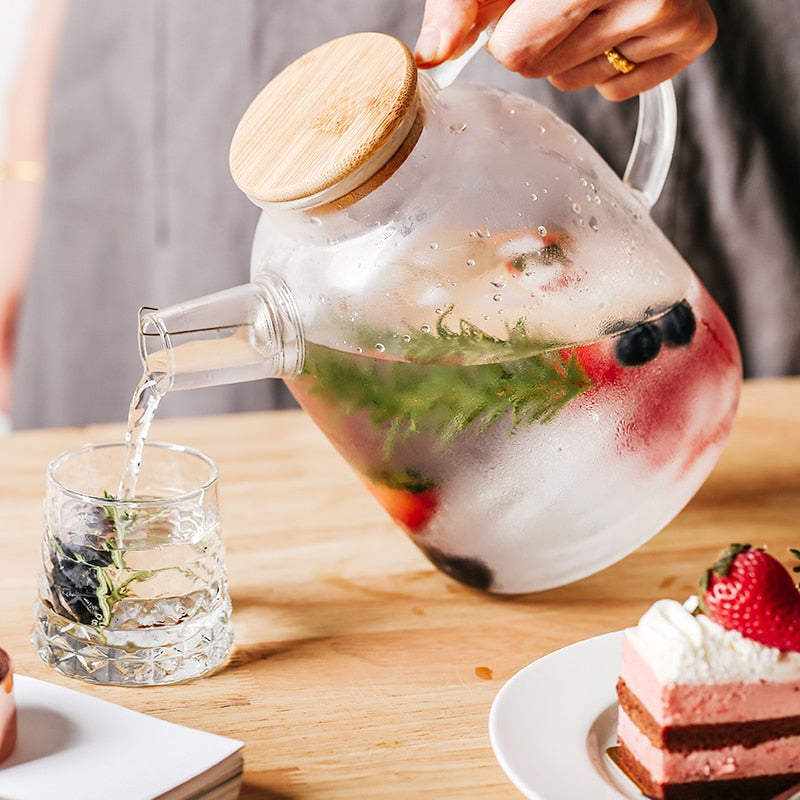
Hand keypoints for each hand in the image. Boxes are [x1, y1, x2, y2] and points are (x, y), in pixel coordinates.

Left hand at [414, 0, 716, 99]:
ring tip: (588, 6)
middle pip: (543, 71)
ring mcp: (673, 14)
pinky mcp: (693, 36)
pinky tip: (615, 24)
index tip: (518, 7)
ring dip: (569, 54)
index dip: (505, 33)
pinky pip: (619, 90)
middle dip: (535, 43)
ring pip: (578, 83)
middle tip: (555, 3)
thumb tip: (430, 58)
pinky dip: (607, 67)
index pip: (517, 51)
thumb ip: (458, 5)